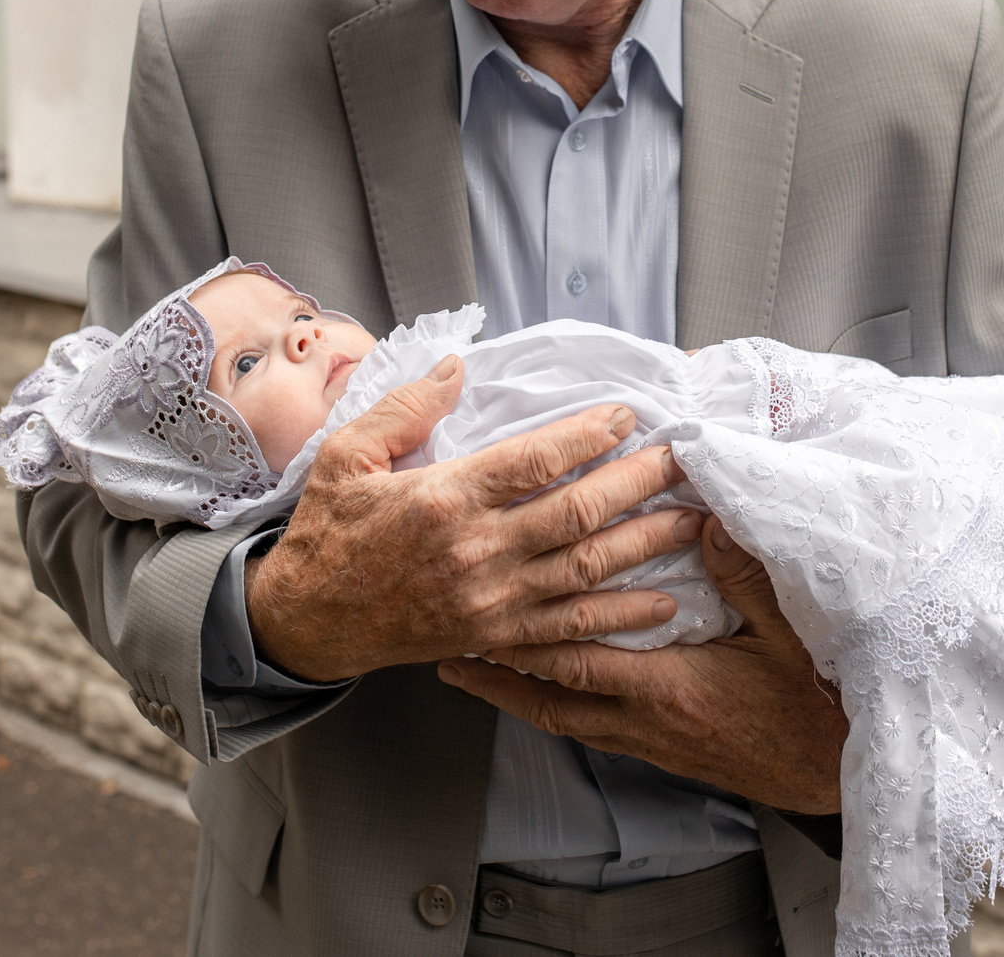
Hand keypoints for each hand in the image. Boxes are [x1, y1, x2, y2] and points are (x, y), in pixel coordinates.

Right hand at [245, 357, 703, 682]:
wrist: (309, 620)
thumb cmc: (329, 533)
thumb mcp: (349, 455)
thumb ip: (407, 408)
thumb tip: (458, 366)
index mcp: (444, 499)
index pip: (533, 461)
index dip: (587, 436)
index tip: (627, 415)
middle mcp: (477, 552)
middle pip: (577, 513)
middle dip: (639, 483)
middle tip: (683, 459)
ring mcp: (491, 601)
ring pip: (586, 570)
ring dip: (645, 545)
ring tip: (694, 521)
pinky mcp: (496, 638)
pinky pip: (571, 630)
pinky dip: (621, 619)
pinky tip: (662, 605)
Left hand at [437, 518, 847, 814]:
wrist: (835, 772)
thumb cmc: (818, 705)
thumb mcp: (790, 632)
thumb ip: (746, 575)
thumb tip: (709, 519)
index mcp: (670, 686)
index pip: (580, 659)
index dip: (526, 639)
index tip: (483, 616)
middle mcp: (647, 721)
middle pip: (551, 697)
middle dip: (496, 674)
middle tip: (447, 648)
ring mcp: (651, 741)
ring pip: (563, 719)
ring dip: (516, 694)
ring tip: (472, 672)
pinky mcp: (661, 751)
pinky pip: (590, 729)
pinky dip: (555, 706)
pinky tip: (543, 691)